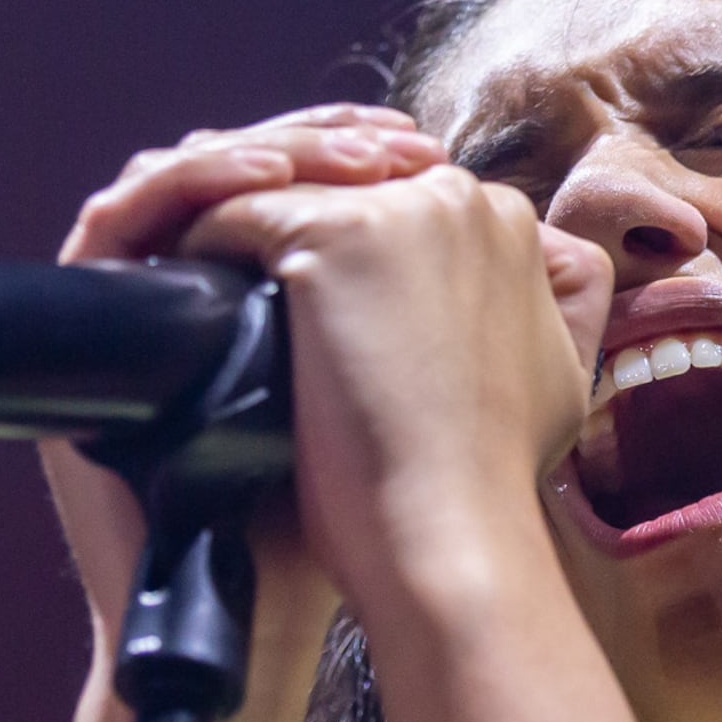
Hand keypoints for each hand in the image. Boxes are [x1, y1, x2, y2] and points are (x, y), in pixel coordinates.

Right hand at [37, 106, 447, 706]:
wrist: (261, 602)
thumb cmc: (342, 512)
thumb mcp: (419, 391)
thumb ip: (457, 316)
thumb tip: (550, 236)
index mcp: (256, 296)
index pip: (288, 183)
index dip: (347, 151)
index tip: (420, 149)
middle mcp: (188, 287)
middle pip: (235, 165)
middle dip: (314, 139)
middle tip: (386, 142)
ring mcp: (134, 297)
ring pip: (177, 173)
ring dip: (257, 150)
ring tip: (332, 161)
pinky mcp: (89, 317)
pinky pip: (119, 215)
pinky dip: (186, 183)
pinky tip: (261, 185)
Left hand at [169, 163, 608, 636]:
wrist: (453, 538)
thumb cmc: (489, 484)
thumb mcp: (553, 377)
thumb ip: (536, 312)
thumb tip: (494, 299)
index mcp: (509, 221)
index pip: (396, 202)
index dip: (343, 246)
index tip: (298, 292)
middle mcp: (462, 196)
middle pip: (338, 184)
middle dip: (285, 223)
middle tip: (222, 275)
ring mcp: (399, 209)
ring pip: (281, 193)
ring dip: (231, 226)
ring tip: (186, 280)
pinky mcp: (334, 236)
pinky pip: (233, 216)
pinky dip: (194, 246)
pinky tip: (167, 290)